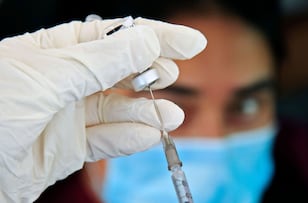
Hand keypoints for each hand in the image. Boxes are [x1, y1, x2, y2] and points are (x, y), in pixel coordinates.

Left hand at [0, 17, 205, 201]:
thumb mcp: (46, 76)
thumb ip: (100, 62)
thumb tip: (147, 41)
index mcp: (57, 51)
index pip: (116, 37)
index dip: (155, 37)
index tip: (191, 43)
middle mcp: (66, 80)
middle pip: (121, 71)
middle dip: (150, 73)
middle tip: (170, 77)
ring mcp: (69, 115)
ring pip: (118, 109)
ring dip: (147, 112)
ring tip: (170, 117)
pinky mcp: (69, 148)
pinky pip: (107, 140)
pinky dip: (129, 139)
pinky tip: (149, 135)